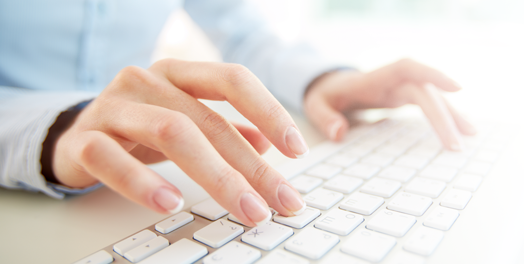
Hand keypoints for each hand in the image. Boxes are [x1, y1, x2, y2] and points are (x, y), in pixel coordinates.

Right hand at [51, 59, 307, 226]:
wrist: (75, 134)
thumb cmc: (139, 127)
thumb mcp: (185, 122)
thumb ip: (223, 128)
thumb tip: (266, 143)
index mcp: (177, 74)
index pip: (232, 79)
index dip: (269, 110)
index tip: (297, 148)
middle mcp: (146, 81)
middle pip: (208, 120)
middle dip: (250, 166)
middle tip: (280, 200)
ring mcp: (113, 107)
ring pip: (170, 133)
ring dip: (214, 176)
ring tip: (244, 209)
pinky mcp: (83, 139)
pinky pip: (112, 158)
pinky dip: (143, 183)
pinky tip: (171, 204)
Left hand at [304, 59, 476, 149]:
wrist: (329, 87)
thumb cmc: (325, 94)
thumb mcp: (316, 104)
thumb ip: (324, 117)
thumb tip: (339, 133)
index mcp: (374, 78)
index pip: (407, 69)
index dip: (431, 74)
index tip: (456, 88)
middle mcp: (392, 81)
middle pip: (425, 91)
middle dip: (443, 115)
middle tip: (456, 143)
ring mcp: (400, 89)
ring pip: (432, 97)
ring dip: (452, 114)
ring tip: (470, 136)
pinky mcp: (403, 98)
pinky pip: (428, 104)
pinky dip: (443, 117)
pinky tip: (458, 131)